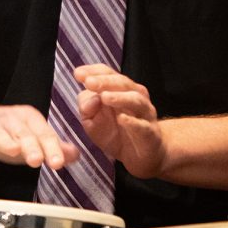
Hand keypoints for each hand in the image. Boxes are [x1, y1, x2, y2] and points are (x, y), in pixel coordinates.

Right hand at [0, 101, 79, 169]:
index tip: (58, 162)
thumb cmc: (5, 133)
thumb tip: (76, 154)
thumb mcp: (31, 138)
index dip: (52, 149)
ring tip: (13, 150)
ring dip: (6, 142)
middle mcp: (10, 120)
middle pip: (23, 134)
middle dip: (31, 146)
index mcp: (28, 120)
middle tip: (38, 159)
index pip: (44, 134)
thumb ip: (53, 147)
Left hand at [75, 64, 164, 178]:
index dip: (93, 72)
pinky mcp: (150, 133)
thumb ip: (87, 109)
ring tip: (104, 97)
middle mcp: (135, 96)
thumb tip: (89, 100)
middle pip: (122, 83)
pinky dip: (132, 121)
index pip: (107, 73)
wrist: (141, 156)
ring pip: (135, 100)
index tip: (77, 74)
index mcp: (120, 89)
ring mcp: (144, 114)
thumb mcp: (93, 121)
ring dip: (119, 97)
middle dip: (105, 81)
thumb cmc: (115, 133)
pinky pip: (143, 126)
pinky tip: (121, 119)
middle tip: (89, 82)